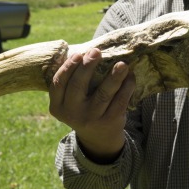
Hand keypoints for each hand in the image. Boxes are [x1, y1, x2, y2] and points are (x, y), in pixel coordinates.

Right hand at [48, 48, 134, 162]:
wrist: (99, 138)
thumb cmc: (85, 108)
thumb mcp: (72, 101)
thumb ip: (74, 81)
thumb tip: (88, 50)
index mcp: (58, 106)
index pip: (58, 84)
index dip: (68, 67)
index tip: (79, 54)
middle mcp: (72, 114)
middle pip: (78, 86)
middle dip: (88, 66)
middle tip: (96, 51)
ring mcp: (91, 118)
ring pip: (103, 93)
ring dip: (114, 76)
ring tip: (122, 64)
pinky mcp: (109, 121)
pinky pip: (120, 100)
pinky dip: (127, 86)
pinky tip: (130, 76)